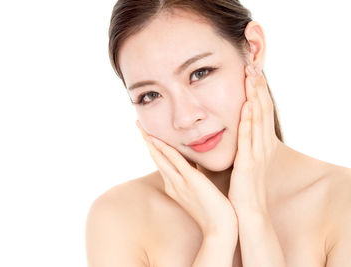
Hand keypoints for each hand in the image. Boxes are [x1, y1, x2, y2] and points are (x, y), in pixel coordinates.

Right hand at [136, 121, 237, 238]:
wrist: (220, 228)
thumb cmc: (214, 213)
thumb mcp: (200, 194)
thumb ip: (196, 180)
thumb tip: (196, 168)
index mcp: (175, 187)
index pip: (162, 163)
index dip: (155, 148)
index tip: (150, 135)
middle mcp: (173, 183)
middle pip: (156, 157)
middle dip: (147, 140)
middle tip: (138, 125)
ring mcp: (180, 182)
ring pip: (161, 157)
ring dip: (150, 140)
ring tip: (141, 127)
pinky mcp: (190, 179)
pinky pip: (174, 160)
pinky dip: (164, 148)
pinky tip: (156, 138)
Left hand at [228, 64, 279, 212]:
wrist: (247, 210)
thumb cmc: (242, 185)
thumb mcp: (243, 158)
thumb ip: (238, 142)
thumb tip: (226, 127)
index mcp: (260, 143)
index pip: (260, 110)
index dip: (257, 90)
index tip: (251, 71)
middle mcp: (262, 144)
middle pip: (263, 109)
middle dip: (258, 87)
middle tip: (253, 64)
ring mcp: (257, 153)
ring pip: (259, 119)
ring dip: (256, 96)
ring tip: (252, 76)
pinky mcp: (249, 162)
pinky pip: (250, 138)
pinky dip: (250, 121)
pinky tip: (248, 105)